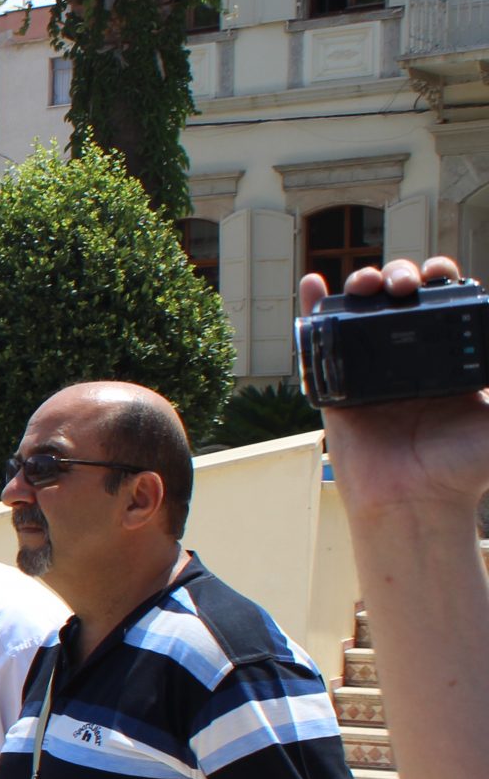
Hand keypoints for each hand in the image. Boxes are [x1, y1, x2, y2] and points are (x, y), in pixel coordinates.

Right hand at [302, 256, 488, 514]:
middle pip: (401, 299)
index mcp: (448, 360)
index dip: (442, 280)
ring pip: (362, 312)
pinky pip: (320, 343)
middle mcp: (409, 360)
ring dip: (363, 284)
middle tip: (406, 284)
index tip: (443, 277)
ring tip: (369, 282)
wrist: (417, 502)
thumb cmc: (465, 471)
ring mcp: (370, 371)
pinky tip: (313, 281)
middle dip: (402, 276)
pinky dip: (313, 307)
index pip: (443, 303)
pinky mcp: (337, 389)